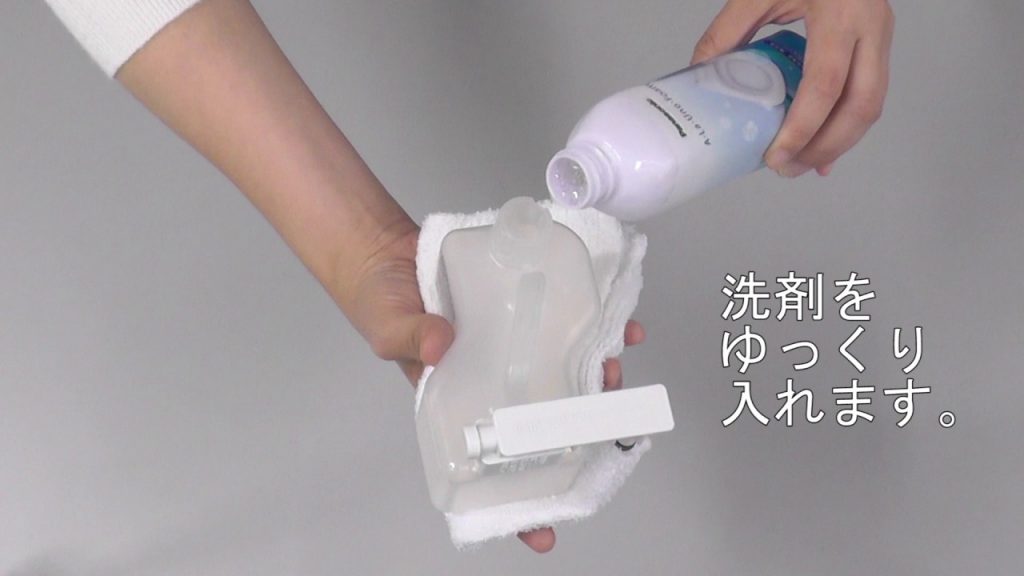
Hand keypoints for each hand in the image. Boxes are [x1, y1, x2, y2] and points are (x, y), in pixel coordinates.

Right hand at [345, 226, 646, 552]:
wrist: (384, 248)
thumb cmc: (380, 302)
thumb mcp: (389, 329)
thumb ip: (412, 339)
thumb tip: (442, 346)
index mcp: (461, 399)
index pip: (493, 457)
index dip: (518, 498)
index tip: (544, 532)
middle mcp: (495, 375)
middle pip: (546, 413)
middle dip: (580, 424)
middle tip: (604, 421)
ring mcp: (513, 340)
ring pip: (567, 369)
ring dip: (598, 373)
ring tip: (617, 366)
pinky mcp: (525, 303)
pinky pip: (568, 319)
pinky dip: (599, 323)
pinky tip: (623, 324)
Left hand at [692, 0, 893, 176]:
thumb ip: (730, 28)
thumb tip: (699, 72)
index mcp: (840, 14)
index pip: (825, 83)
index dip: (802, 127)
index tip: (775, 154)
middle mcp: (871, 27)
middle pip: (861, 105)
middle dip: (824, 146)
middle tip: (786, 169)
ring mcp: (883, 36)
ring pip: (872, 106)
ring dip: (838, 143)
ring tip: (801, 166)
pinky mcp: (882, 44)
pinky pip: (871, 95)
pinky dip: (846, 127)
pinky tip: (824, 150)